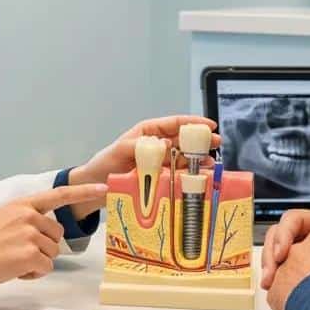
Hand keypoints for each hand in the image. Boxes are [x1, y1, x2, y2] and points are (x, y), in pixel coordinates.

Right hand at [0, 183, 107, 288]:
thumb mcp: (3, 218)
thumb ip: (26, 219)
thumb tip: (44, 233)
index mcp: (23, 204)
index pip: (60, 194)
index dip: (84, 192)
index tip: (104, 188)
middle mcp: (29, 215)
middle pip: (57, 236)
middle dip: (43, 248)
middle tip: (17, 253)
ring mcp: (30, 234)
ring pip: (52, 254)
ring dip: (37, 262)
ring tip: (11, 261)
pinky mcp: (29, 255)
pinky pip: (45, 269)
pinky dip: (32, 275)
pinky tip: (13, 271)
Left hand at [67, 115, 218, 220]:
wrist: (95, 186)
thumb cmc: (105, 163)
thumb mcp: (119, 151)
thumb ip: (138, 146)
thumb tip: (161, 144)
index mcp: (148, 133)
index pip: (173, 123)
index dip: (192, 123)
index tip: (208, 125)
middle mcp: (157, 145)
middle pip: (183, 140)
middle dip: (200, 141)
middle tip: (215, 143)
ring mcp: (159, 162)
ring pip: (184, 157)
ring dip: (197, 159)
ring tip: (209, 163)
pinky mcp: (159, 178)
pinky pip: (177, 174)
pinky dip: (189, 175)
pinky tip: (199, 178)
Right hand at [260, 208, 309, 289]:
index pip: (294, 219)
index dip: (284, 235)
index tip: (282, 255)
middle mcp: (309, 233)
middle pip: (278, 235)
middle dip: (270, 254)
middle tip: (269, 277)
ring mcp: (304, 249)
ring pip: (276, 252)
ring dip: (269, 267)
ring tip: (268, 286)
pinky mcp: (303, 266)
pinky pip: (283, 269)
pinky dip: (277, 279)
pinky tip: (276, 293)